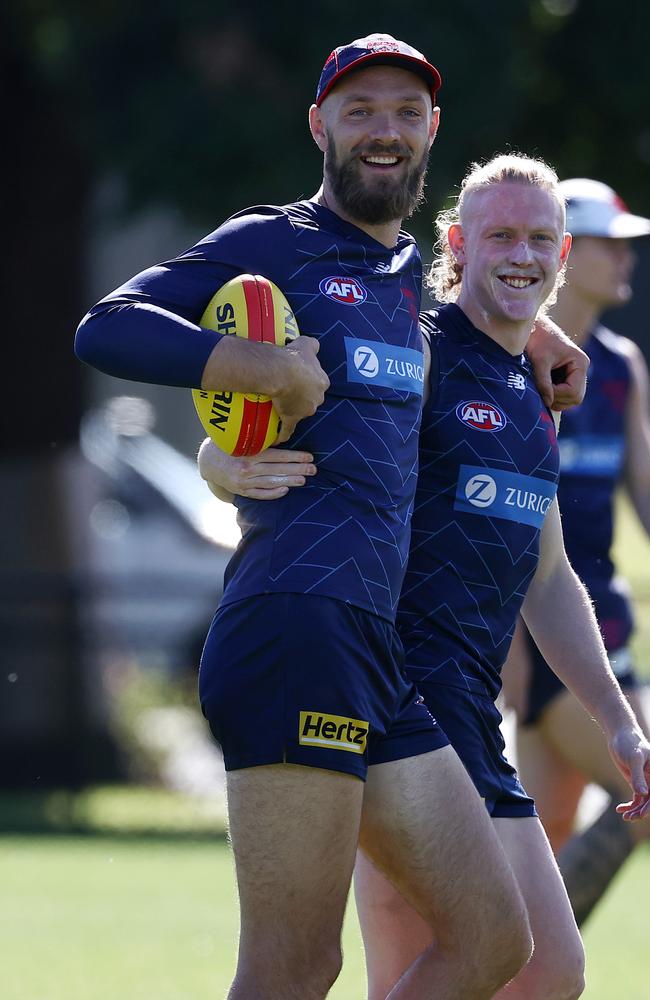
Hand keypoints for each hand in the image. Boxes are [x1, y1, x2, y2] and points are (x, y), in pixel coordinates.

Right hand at [198, 438, 315, 499]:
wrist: (207, 462)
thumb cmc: (228, 445)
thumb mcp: (240, 437)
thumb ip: (258, 438)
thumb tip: (281, 431)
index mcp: (249, 453)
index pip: (277, 456)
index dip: (295, 456)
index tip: (309, 457)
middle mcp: (247, 468)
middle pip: (278, 469)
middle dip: (298, 469)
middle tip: (313, 470)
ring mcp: (244, 482)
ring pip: (271, 482)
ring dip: (289, 481)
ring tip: (303, 480)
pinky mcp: (242, 491)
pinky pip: (260, 494)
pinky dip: (273, 492)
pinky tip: (285, 490)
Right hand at [273, 336, 328, 441]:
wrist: (282, 371)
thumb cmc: (295, 357)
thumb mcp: (307, 343)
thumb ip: (313, 344)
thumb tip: (314, 346)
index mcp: (322, 382)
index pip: (318, 383)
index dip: (308, 381)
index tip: (299, 379)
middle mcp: (317, 398)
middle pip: (310, 399)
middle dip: (302, 397)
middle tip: (288, 390)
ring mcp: (305, 410)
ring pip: (300, 412)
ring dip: (292, 411)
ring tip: (280, 407)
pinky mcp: (291, 419)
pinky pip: (288, 429)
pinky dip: (284, 434)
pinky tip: (279, 439)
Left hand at [527, 317, 588, 410]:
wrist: (534, 328)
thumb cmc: (538, 340)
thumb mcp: (540, 361)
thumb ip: (543, 382)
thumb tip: (548, 402)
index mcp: (580, 363)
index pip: (574, 391)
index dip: (557, 395)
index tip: (542, 391)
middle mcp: (581, 369)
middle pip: (576, 397)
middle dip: (558, 399)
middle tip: (540, 395)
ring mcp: (575, 373)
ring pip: (571, 398)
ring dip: (556, 399)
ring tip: (540, 391)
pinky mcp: (567, 375)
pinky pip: (564, 393)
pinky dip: (554, 395)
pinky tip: (542, 388)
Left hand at [609, 728, 649, 820]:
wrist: (620, 735)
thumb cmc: (629, 743)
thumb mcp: (633, 758)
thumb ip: (638, 776)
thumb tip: (643, 794)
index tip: (641, 814)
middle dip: (641, 811)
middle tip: (629, 817)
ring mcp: (645, 781)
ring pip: (643, 802)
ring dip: (635, 810)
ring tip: (624, 816)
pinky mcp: (636, 782)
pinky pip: (636, 798)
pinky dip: (629, 805)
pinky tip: (620, 809)